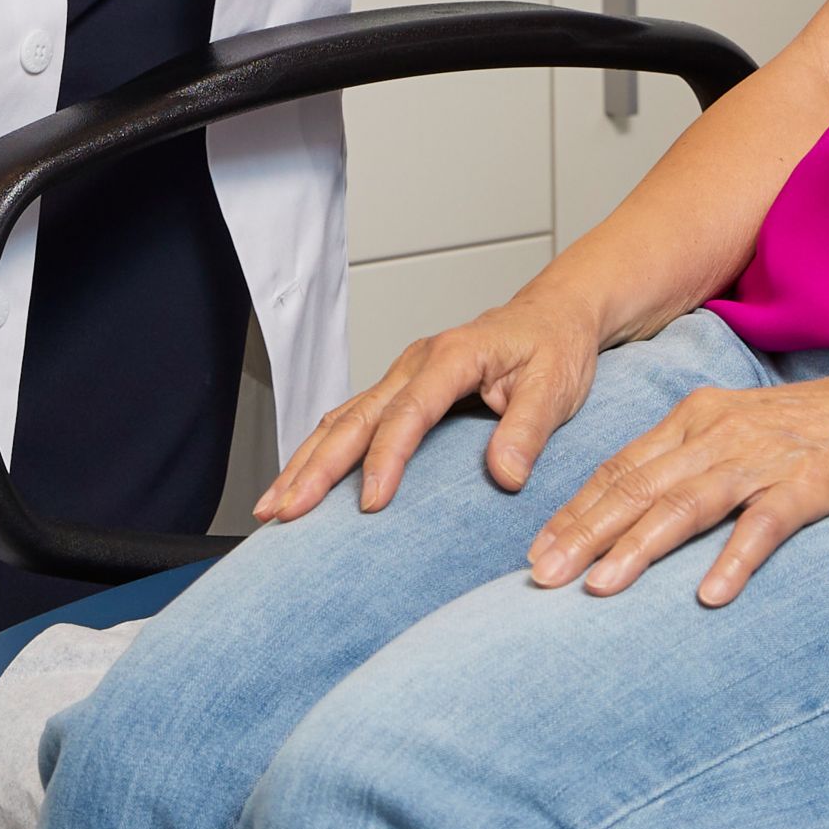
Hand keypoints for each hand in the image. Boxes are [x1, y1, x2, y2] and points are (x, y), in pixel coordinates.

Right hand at [255, 292, 606, 524]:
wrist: (552, 316)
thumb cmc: (554, 347)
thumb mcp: (556, 385)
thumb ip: (529, 428)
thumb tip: (504, 474)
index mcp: (452, 356)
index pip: (409, 412)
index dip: (386, 458)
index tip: (370, 502)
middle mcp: (416, 362)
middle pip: (355, 418)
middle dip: (317, 468)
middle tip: (288, 512)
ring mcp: (401, 375)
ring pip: (340, 420)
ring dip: (304, 463)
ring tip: (272, 507)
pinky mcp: (398, 391)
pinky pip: (348, 421)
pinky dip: (318, 452)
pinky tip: (297, 481)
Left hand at [520, 374, 828, 606]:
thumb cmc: (803, 431)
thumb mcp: (731, 434)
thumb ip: (681, 465)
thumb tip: (623, 514)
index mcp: (692, 419)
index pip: (619, 469)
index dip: (574, 512)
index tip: (535, 552)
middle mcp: (718, 433)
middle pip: (638, 487)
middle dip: (584, 534)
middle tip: (542, 577)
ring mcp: (762, 457)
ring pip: (687, 504)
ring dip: (639, 548)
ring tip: (600, 588)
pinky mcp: (810, 483)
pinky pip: (765, 524)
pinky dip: (734, 558)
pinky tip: (709, 595)